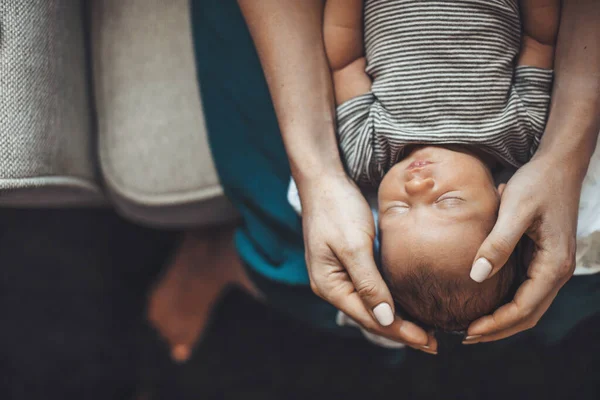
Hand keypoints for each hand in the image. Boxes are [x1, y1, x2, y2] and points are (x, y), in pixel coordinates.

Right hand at [298, 173, 436, 352]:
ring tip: (427, 330)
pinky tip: (409, 305)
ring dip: (398, 319)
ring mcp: (341, 276)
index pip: (370, 318)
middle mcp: (334, 287)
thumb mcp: (354, 245)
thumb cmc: (337, 209)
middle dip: (402, 331)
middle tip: (434, 343)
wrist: (324, 181)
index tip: (429, 340)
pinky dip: (392, 301)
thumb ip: (369, 283)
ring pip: (373, 306)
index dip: (400, 332)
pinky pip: (373, 290)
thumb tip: (386, 318)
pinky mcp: (351, 265)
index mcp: (330, 286)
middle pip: (371, 318)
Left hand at [464, 153, 581, 343]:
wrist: (558, 166)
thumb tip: (476, 276)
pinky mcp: (541, 259)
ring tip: (472, 326)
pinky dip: (506, 302)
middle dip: (498, 329)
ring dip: (502, 320)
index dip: (496, 323)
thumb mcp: (515, 210)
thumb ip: (497, 244)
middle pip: (528, 315)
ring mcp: (550, 266)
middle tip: (465, 336)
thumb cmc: (537, 184)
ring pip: (528, 306)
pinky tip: (485, 302)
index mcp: (554, 265)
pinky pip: (525, 290)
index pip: (524, 308)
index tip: (468, 330)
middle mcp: (556, 271)